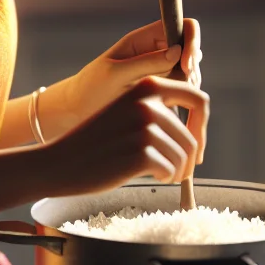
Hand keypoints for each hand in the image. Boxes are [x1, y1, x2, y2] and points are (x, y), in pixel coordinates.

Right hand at [41, 74, 208, 193]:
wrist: (62, 160)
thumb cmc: (97, 142)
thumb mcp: (127, 111)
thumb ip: (158, 111)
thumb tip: (197, 130)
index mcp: (147, 85)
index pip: (198, 99)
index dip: (202, 126)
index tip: (197, 145)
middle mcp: (148, 102)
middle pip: (192, 137)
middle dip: (188, 159)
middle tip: (177, 173)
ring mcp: (145, 127)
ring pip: (183, 156)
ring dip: (175, 170)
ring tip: (157, 174)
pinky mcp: (141, 153)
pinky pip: (171, 171)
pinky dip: (164, 178)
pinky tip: (146, 176)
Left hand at [65, 18, 201, 125]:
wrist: (79, 110)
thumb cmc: (92, 87)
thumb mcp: (116, 74)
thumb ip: (146, 62)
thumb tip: (177, 52)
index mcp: (144, 39)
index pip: (181, 26)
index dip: (191, 41)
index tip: (186, 65)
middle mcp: (156, 51)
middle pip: (191, 50)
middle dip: (192, 69)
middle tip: (180, 89)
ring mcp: (161, 70)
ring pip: (191, 72)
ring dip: (189, 86)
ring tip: (170, 103)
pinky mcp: (162, 90)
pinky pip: (185, 91)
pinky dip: (185, 100)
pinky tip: (173, 114)